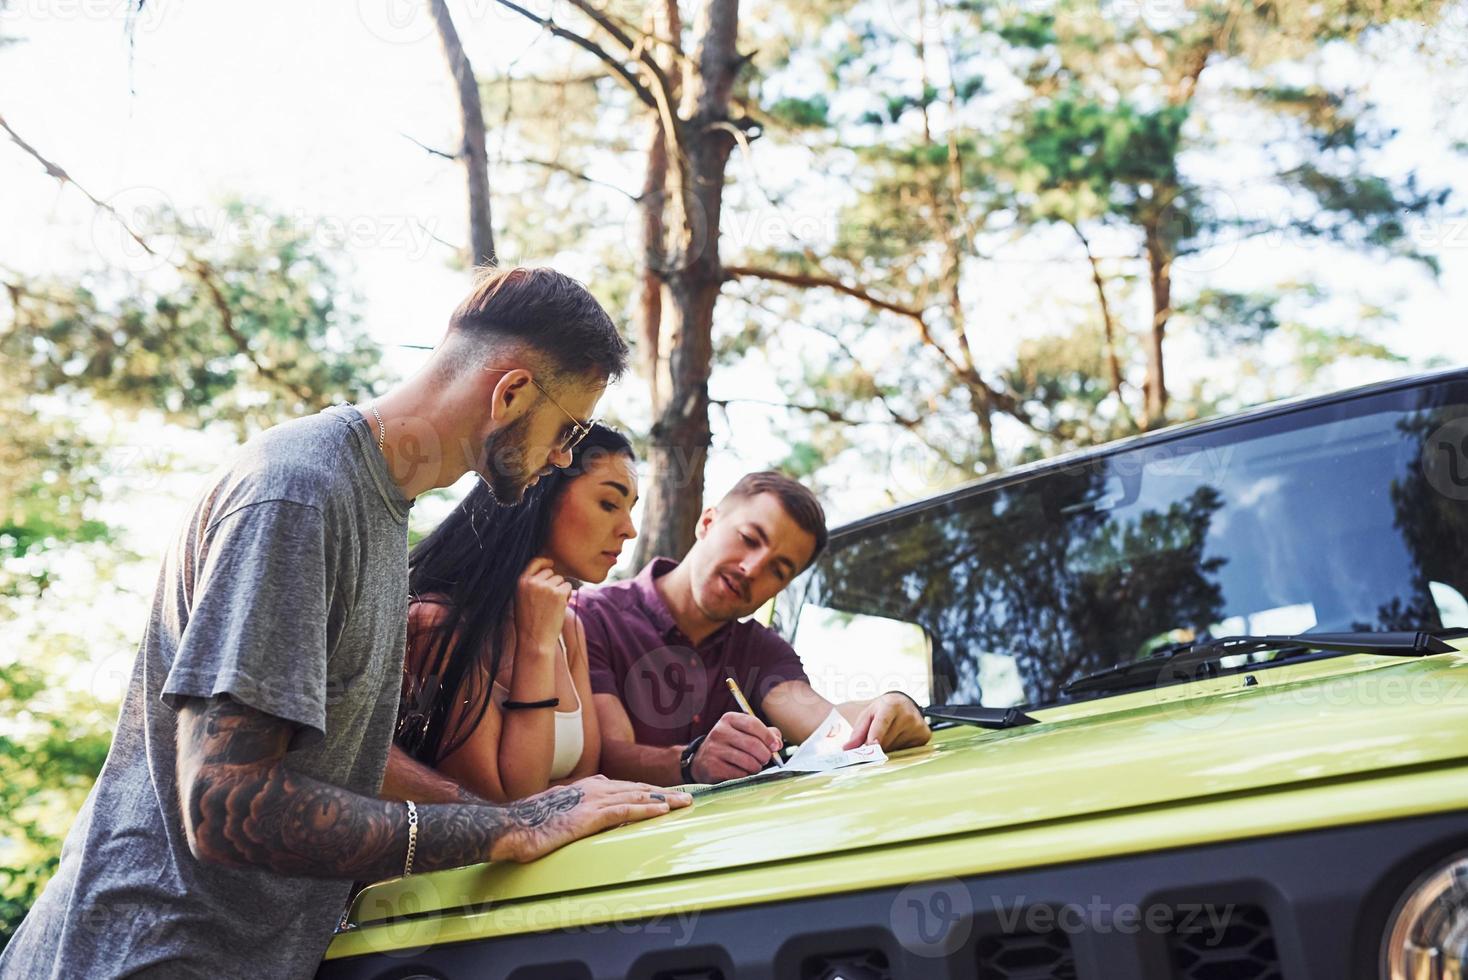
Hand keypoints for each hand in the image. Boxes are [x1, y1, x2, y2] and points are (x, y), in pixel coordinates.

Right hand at [488, 775, 691, 862]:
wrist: (511, 827)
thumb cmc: (531, 824)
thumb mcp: (560, 812)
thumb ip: (579, 810)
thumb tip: (592, 816)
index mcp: (587, 787)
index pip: (626, 787)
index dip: (649, 791)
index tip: (667, 795)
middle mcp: (594, 789)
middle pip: (638, 789)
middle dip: (664, 793)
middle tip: (687, 797)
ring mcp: (592, 801)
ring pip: (637, 797)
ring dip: (664, 800)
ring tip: (684, 803)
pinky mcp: (589, 816)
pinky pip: (625, 811)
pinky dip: (646, 810)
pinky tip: (662, 812)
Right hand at [514, 558, 571, 656]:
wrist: (534, 640)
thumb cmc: (528, 623)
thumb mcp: (521, 599)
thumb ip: (530, 584)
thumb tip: (546, 571)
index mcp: (520, 582)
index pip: (535, 562)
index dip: (545, 562)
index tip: (551, 563)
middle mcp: (532, 582)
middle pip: (550, 572)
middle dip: (553, 583)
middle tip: (549, 601)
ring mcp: (545, 587)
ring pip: (561, 580)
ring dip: (560, 590)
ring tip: (552, 607)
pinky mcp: (558, 594)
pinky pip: (568, 586)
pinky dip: (567, 595)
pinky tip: (559, 607)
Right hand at [691, 712, 783, 782]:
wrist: (703, 761)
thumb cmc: (730, 746)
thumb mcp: (744, 733)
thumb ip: (765, 734)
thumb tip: (777, 743)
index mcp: (729, 719)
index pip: (753, 724)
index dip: (768, 737)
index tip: (776, 746)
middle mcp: (719, 732)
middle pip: (753, 744)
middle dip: (765, 755)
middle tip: (766, 759)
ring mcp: (714, 749)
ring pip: (748, 761)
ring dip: (757, 767)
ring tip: (755, 766)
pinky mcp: (712, 767)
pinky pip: (739, 774)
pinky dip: (746, 776)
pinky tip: (742, 772)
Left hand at [843, 692, 930, 750]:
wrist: (904, 704)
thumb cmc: (883, 711)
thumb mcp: (868, 715)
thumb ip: (857, 732)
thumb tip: (847, 749)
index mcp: (891, 704)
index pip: (882, 722)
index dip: (876, 734)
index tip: (871, 746)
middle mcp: (908, 714)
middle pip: (886, 740)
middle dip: (877, 746)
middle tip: (873, 742)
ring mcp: (918, 725)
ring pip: (896, 748)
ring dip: (888, 748)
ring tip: (889, 735)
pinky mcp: (925, 735)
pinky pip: (907, 751)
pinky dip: (899, 749)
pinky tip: (900, 738)